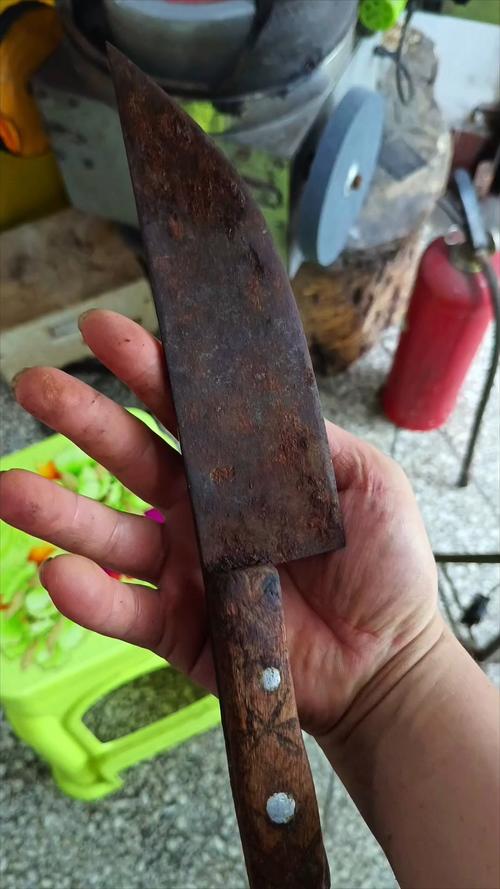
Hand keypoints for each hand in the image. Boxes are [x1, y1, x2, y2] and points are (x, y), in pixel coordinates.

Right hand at [0, 310, 439, 737]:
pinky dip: (90, 597)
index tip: (107, 332)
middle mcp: (203, 514)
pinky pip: (126, 611)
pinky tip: (57, 573)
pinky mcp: (179, 627)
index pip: (188, 412)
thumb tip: (268, 393)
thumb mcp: (366, 483)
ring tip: (9, 489)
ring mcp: (185, 569)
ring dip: (58, 512)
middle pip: (135, 459)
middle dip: (85, 420)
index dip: (150, 371)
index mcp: (243, 473)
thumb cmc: (383, 569)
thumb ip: (315, 439)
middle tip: (35, 385)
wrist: (385, 662)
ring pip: (112, 534)